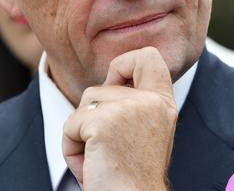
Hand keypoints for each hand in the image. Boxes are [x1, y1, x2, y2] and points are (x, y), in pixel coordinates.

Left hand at [62, 47, 176, 190]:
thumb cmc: (130, 177)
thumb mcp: (143, 130)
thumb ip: (135, 103)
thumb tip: (111, 79)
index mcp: (163, 103)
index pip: (149, 56)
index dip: (125, 63)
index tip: (117, 86)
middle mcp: (151, 101)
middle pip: (103, 84)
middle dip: (93, 110)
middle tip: (104, 140)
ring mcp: (129, 108)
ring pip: (84, 105)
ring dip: (81, 133)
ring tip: (99, 159)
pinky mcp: (103, 122)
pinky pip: (70, 125)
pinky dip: (71, 148)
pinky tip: (90, 166)